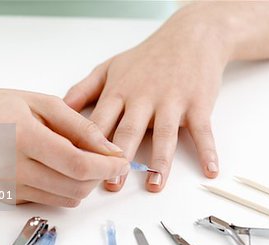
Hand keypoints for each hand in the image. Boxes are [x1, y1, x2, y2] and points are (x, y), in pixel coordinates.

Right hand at [0, 88, 129, 206]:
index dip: (106, 167)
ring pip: (63, 199)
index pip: (78, 164)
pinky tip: (51, 168)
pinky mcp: (5, 198)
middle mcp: (14, 169)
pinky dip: (59, 188)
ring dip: (81, 185)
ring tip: (76, 162)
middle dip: (98, 177)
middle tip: (102, 160)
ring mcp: (8, 188)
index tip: (121, 162)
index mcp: (24, 138)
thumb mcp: (38, 103)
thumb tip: (108, 148)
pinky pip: (45, 201)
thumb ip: (77, 125)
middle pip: (75, 188)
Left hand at [64, 4, 230, 191]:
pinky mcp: (198, 103)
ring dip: (160, 161)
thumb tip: (59, 110)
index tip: (81, 168)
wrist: (190, 37)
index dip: (89, 147)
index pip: (100, 123)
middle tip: (112, 184)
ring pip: (164, 135)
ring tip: (153, 184)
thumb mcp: (109, 68)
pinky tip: (209, 169)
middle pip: (128, 132)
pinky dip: (208, 150)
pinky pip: (203, 130)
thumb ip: (83, 89)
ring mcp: (172, 101)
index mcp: (119, 92)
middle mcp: (143, 98)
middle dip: (119, 159)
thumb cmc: (145, 58)